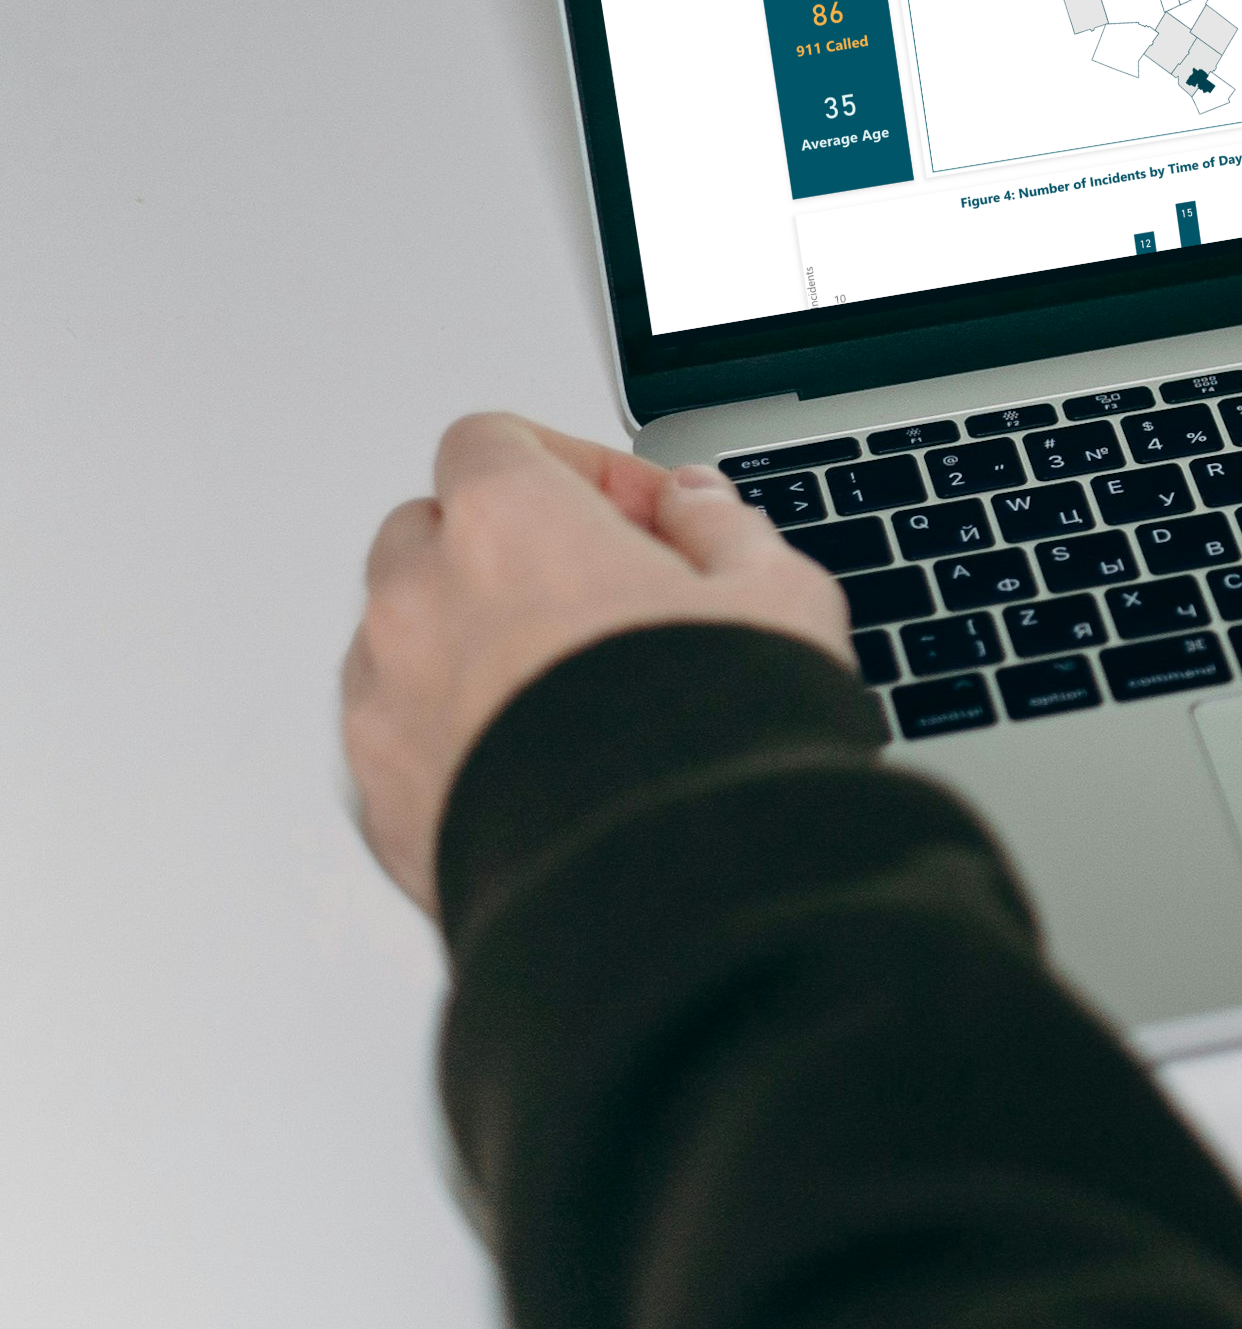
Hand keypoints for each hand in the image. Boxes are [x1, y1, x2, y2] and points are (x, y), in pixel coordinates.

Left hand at [341, 413, 852, 916]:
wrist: (659, 887)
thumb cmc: (710, 735)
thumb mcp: (775, 592)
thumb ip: (724, 528)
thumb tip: (696, 508)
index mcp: (507, 524)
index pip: (493, 441)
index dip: (573, 467)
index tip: (639, 515)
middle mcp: (420, 601)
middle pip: (428, 531)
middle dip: (504, 551)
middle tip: (600, 597)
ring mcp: (385, 704)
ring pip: (399, 638)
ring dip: (466, 643)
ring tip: (571, 693)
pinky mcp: (379, 802)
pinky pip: (397, 738)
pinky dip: (449, 735)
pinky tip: (538, 765)